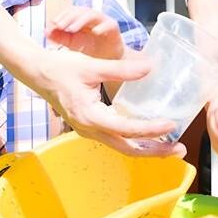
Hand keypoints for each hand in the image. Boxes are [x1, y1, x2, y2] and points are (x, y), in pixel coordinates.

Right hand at [29, 47, 185, 157]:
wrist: (38, 73)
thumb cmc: (62, 68)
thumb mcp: (92, 65)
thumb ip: (121, 68)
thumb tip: (150, 67)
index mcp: (90, 115)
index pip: (126, 128)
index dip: (150, 129)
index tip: (171, 125)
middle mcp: (89, 129)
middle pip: (127, 148)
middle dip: (154, 151)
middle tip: (179, 149)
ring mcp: (89, 131)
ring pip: (122, 147)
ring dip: (146, 148)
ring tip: (170, 147)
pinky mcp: (90, 127)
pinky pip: (115, 140)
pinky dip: (134, 140)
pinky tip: (149, 136)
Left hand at [46, 5, 125, 59]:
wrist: (109, 60)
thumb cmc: (91, 49)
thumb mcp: (73, 44)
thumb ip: (61, 38)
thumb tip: (46, 32)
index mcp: (82, 19)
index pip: (71, 11)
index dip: (62, 15)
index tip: (53, 23)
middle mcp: (92, 18)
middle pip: (80, 11)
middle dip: (69, 17)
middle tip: (59, 25)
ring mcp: (104, 21)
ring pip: (93, 15)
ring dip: (82, 20)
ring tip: (72, 29)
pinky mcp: (114, 28)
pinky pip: (109, 24)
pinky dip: (102, 27)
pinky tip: (95, 32)